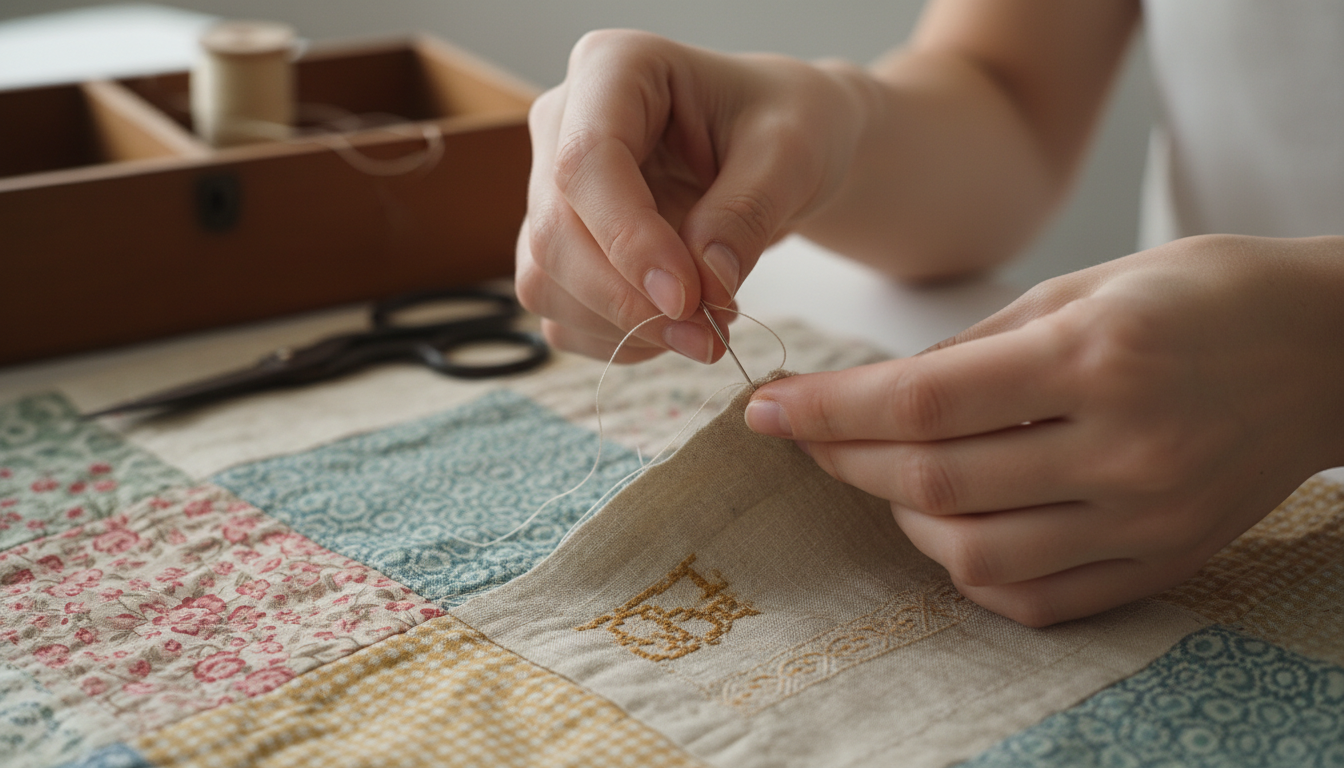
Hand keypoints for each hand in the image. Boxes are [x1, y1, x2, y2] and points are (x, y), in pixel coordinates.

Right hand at [516, 30, 870, 361]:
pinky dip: (616, 339)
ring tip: (704, 333)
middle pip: (555, 230)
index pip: (587, 161)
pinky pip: (560, 312)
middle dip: (628, 301)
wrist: (781, 150)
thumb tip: (704, 285)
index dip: (629, 240)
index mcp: (613, 69)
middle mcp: (564, 124)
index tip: (687, 299)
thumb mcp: (792, 154)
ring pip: (545, 278)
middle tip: (709, 337)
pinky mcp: (559, 245)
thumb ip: (747, 212)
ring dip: (622, 327)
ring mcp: (552, 188)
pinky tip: (673, 330)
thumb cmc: (788, 125)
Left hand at [744, 235, 1343, 625]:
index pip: (921, 403)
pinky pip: (1034, 599)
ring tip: (885, 475)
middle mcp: (1121, 448)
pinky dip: (970, 569)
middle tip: (805, 434)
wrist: (1327, 350)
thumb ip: (976, 347)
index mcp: (1094, 358)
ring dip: (902, 518)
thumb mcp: (1084, 286)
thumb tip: (880, 395)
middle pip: (933, 483)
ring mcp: (1145, 520)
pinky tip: (951, 523)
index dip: (826, 410)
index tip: (767, 405)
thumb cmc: (1201, 296)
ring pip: (973, 555)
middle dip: (842, 459)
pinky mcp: (1161, 564)